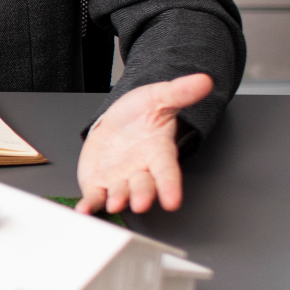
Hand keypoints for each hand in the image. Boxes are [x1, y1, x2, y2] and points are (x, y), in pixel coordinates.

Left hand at [76, 73, 213, 214]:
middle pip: (144, 186)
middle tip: (141, 203)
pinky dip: (91, 204)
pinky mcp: (99, 184)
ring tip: (115, 204)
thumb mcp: (159, 96)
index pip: (168, 172)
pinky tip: (84, 209)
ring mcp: (120, 180)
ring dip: (118, 200)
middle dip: (143, 195)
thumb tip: (204, 80)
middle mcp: (141, 171)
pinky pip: (96, 197)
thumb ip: (180, 92)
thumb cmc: (142, 114)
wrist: (118, 121)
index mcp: (159, 153)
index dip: (170, 186)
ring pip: (120, 194)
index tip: (173, 200)